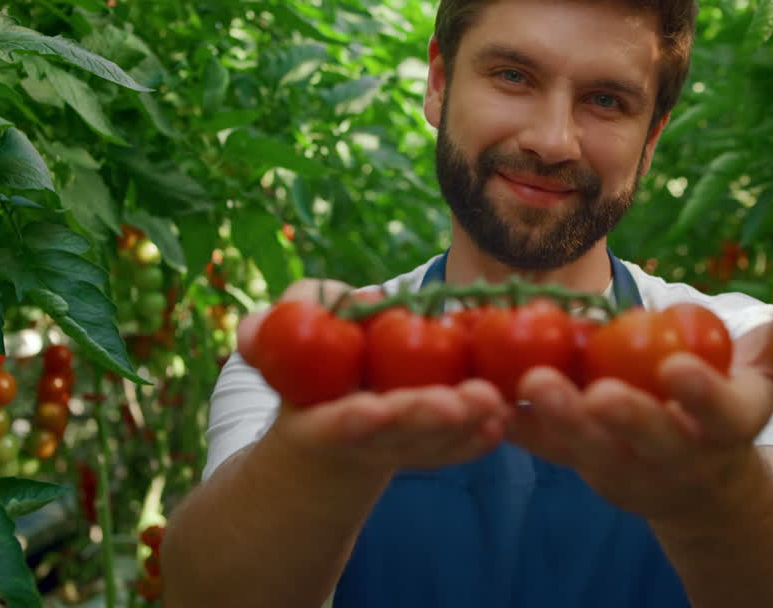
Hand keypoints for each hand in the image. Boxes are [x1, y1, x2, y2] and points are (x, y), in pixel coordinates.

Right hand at [238, 279, 512, 478]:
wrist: (322, 441)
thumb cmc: (307, 372)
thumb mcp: (282, 342)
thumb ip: (284, 323)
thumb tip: (267, 326)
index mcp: (319, 422)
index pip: (337, 422)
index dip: (356, 417)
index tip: (372, 410)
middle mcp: (364, 442)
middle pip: (398, 434)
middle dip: (427, 418)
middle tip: (460, 402)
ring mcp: (399, 450)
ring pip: (434, 441)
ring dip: (467, 422)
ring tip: (496, 400)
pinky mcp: (428, 449)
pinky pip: (455, 446)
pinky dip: (478, 434)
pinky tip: (505, 416)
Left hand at [507, 260, 772, 520]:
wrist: (703, 488)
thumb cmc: (736, 408)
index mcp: (730, 429)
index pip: (719, 413)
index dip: (701, 392)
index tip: (678, 367)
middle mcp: (680, 458)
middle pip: (652, 440)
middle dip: (626, 417)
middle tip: (597, 392)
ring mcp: (630, 469)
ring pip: (593, 450)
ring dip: (560, 421)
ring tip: (531, 386)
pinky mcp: (587, 469)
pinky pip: (552, 451)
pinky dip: (523, 428)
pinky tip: (492, 400)